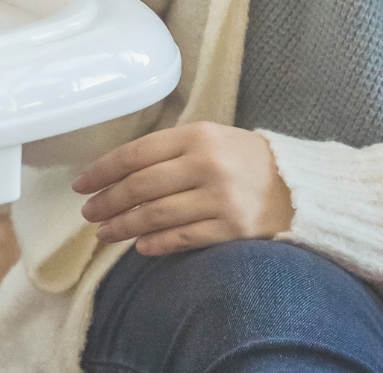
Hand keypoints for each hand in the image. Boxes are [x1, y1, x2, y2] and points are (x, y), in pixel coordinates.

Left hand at [73, 122, 293, 256]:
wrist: (302, 186)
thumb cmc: (245, 159)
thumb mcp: (210, 138)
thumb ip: (169, 150)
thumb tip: (120, 173)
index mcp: (196, 135)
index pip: (135, 153)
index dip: (102, 170)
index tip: (80, 184)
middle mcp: (206, 164)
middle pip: (141, 186)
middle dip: (107, 201)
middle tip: (88, 213)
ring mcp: (220, 199)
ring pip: (156, 216)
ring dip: (123, 226)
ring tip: (104, 233)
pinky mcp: (233, 229)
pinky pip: (183, 239)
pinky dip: (156, 244)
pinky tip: (139, 247)